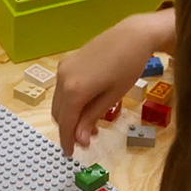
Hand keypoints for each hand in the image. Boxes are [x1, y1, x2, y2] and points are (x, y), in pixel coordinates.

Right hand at [52, 8, 175, 155]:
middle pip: (59, 114)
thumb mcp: (111, 97)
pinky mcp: (67, 62)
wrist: (132, 35)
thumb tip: (79, 140)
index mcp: (74, 90)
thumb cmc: (128, 67)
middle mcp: (62, 79)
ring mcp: (63, 69)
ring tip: (91, 125)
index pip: (65, 123)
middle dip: (69, 129)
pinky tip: (87, 106)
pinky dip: (70, 102)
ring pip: (59, 102)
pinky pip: (63, 89)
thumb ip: (91, 118)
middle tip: (87, 140)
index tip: (71, 155)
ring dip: (70, 116)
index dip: (67, 141)